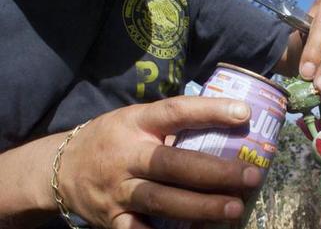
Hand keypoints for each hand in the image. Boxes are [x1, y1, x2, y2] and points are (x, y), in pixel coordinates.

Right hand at [56, 96, 260, 228]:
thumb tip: (227, 120)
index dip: (209, 111)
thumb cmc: (111, 139)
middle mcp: (126, 156)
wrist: (59, 169)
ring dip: (201, 207)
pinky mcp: (112, 220)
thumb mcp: (134, 120)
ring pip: (162, 200)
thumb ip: (171, 124)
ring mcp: (118, 190)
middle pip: (172, 164)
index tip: (244, 113)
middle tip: (251, 176)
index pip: (175, 112)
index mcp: (135, 123)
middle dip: (215, 172)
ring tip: (235, 208)